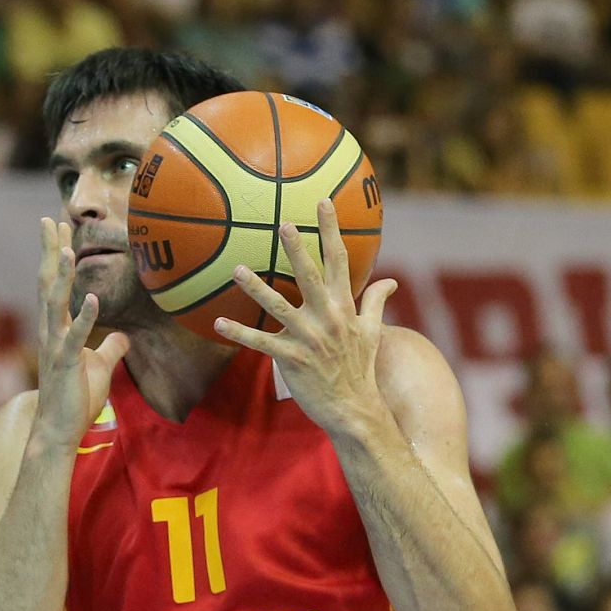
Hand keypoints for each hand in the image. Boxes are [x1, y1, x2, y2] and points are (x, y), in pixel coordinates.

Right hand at [34, 218, 129, 447]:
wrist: (59, 430)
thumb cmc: (76, 399)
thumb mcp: (99, 368)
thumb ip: (110, 349)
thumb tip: (124, 337)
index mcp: (56, 330)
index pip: (54, 285)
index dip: (55, 255)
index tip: (58, 226)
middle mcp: (50, 333)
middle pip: (48, 284)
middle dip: (49, 252)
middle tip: (49, 220)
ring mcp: (55, 348)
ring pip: (55, 306)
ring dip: (62, 277)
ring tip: (66, 250)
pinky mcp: (65, 366)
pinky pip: (75, 338)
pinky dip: (84, 318)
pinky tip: (92, 299)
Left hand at [213, 199, 396, 439]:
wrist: (354, 408)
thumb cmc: (361, 368)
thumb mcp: (373, 331)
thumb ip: (376, 302)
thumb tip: (391, 280)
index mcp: (344, 305)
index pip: (339, 259)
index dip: (331, 229)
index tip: (323, 202)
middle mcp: (328, 317)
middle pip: (310, 275)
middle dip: (296, 249)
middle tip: (283, 223)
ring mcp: (309, 338)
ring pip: (278, 306)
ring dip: (256, 288)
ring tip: (237, 269)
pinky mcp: (292, 359)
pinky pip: (261, 343)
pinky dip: (239, 333)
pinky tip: (219, 322)